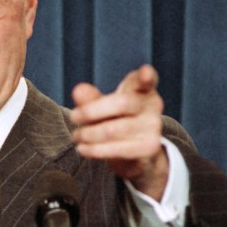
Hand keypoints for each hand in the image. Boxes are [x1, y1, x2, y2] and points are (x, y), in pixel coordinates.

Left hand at [70, 64, 168, 199]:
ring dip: (88, 134)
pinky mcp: (149, 148)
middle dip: (90, 111)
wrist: (134, 153)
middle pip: (121, 103)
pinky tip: (82, 149)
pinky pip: (117, 149)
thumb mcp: (102, 107)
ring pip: (113, 130)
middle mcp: (153, 105)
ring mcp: (153, 127)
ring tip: (76, 136)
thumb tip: (78, 90)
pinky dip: (94, 150)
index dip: (147, 75)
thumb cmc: (116, 121)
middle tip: (73, 116)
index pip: (147, 79)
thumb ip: (91, 98)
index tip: (144, 73)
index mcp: (143, 89)